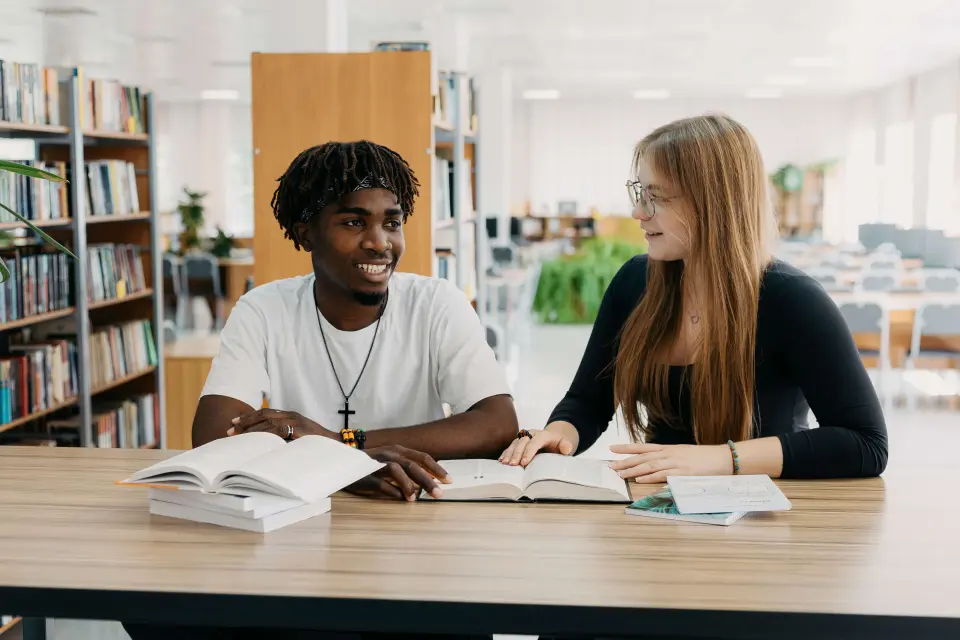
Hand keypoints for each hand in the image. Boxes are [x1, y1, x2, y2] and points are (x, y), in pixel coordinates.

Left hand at [226, 408, 334, 440]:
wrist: (337, 444)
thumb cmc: (317, 444)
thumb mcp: (298, 437)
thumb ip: (284, 437)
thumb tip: (266, 445)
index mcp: (290, 415)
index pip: (266, 413)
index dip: (249, 417)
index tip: (234, 422)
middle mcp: (291, 415)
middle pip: (263, 414)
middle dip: (245, 421)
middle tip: (230, 429)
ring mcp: (296, 421)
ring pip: (268, 422)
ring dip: (251, 428)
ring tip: (238, 435)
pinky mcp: (299, 429)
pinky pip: (278, 430)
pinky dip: (265, 433)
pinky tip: (256, 439)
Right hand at [346, 445, 452, 501]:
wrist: (340, 463)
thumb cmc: (370, 465)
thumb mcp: (391, 462)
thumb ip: (408, 468)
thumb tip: (429, 480)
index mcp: (398, 449)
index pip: (422, 457)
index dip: (437, 468)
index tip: (449, 480)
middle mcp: (389, 453)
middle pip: (413, 465)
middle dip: (428, 479)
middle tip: (439, 493)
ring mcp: (376, 463)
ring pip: (398, 470)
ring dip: (409, 485)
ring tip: (416, 498)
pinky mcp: (364, 475)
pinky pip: (380, 483)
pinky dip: (391, 491)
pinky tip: (399, 499)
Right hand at [499, 428, 574, 466]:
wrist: (552, 439)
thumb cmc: (557, 444)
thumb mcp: (564, 444)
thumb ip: (566, 446)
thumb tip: (566, 449)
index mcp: (543, 435)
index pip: (535, 442)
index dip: (529, 451)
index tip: (525, 462)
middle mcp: (532, 434)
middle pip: (522, 442)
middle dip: (517, 453)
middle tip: (513, 464)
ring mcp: (524, 438)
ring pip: (515, 443)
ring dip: (509, 453)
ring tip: (505, 463)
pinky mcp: (518, 443)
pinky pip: (510, 447)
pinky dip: (506, 453)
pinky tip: (501, 460)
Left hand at [608, 443, 732, 482]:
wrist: (724, 458)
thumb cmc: (705, 458)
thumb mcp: (683, 454)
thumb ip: (669, 457)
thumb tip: (655, 464)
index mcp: (669, 448)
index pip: (643, 447)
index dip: (627, 448)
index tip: (612, 449)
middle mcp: (669, 454)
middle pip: (643, 457)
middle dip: (625, 461)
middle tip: (610, 465)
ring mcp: (676, 463)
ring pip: (649, 466)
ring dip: (633, 470)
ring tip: (620, 474)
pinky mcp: (683, 473)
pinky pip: (663, 475)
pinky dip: (650, 477)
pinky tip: (640, 479)